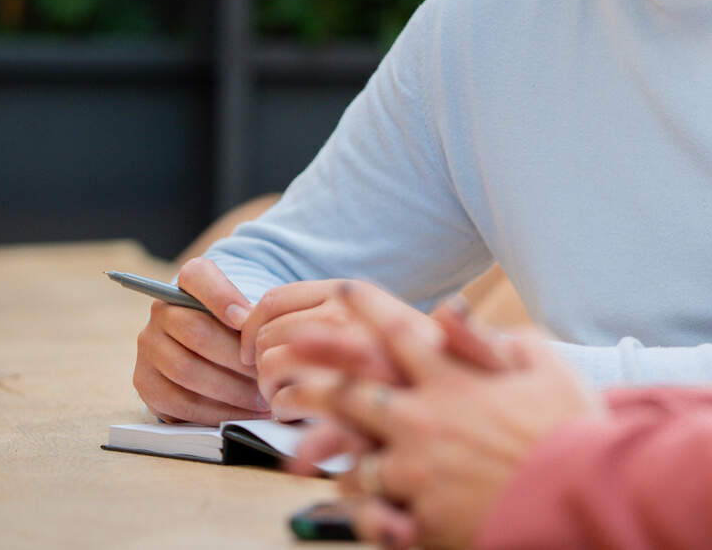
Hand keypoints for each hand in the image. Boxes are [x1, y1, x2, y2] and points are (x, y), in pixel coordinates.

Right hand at [132, 256, 269, 423]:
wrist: (205, 354)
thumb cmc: (233, 330)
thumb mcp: (245, 312)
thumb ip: (253, 313)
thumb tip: (258, 327)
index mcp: (186, 284)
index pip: (196, 276)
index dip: (222, 296)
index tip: (248, 319)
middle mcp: (160, 311)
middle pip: (197, 332)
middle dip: (237, 359)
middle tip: (266, 376)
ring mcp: (148, 347)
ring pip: (186, 370)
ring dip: (229, 390)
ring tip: (259, 400)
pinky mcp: (145, 381)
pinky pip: (177, 401)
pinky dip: (213, 411)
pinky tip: (239, 414)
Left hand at [237, 278, 418, 417]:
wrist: (460, 389)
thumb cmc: (414, 357)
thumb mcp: (378, 318)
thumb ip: (332, 311)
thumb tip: (259, 313)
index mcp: (347, 293)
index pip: (273, 300)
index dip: (251, 327)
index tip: (252, 349)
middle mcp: (344, 317)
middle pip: (266, 335)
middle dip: (259, 363)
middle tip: (271, 383)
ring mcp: (343, 353)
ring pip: (271, 366)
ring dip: (268, 388)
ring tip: (282, 402)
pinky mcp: (347, 393)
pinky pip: (290, 399)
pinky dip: (283, 410)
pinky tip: (294, 418)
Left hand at [292, 285, 603, 549]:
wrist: (583, 497)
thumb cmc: (572, 429)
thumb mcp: (546, 367)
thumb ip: (497, 339)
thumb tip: (457, 316)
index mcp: (451, 379)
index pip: (396, 331)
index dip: (365, 306)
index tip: (343, 289)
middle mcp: (424, 419)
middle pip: (349, 393)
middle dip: (313, 378)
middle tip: (286, 368)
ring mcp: (416, 471)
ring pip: (352, 458)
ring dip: (331, 450)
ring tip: (307, 450)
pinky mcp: (420, 517)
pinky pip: (372, 511)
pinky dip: (359, 506)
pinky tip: (351, 502)